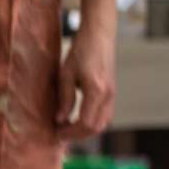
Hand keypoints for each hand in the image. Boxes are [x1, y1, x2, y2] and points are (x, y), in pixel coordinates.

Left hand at [56, 18, 115, 140]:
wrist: (100, 33)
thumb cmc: (81, 49)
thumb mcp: (66, 73)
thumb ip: (65, 98)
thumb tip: (59, 119)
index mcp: (96, 91)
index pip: (86, 123)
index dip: (71, 133)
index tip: (56, 132)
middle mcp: (108, 95)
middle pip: (97, 127)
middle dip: (78, 135)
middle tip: (60, 132)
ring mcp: (112, 93)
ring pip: (103, 122)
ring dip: (86, 129)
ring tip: (68, 126)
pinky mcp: (112, 90)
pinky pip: (105, 114)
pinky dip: (93, 120)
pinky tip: (79, 115)